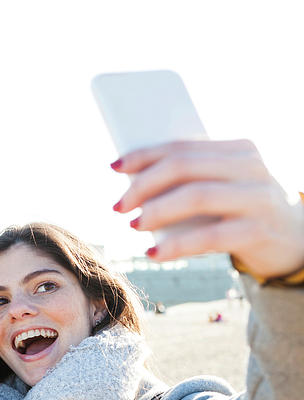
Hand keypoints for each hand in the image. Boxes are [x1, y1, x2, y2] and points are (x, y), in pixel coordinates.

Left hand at [112, 139, 303, 278]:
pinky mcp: (257, 231)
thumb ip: (194, 179)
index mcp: (239, 149)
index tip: (114, 166)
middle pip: (184, 167)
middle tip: (119, 206)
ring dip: (157, 211)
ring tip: (134, 225)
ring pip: (197, 196)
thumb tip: (134, 181)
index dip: (144, 155)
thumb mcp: (225, 187)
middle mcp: (251, 167)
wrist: (295, 241)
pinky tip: (153, 254)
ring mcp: (257, 198)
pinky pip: (209, 237)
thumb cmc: (244, 213)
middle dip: (143, 185)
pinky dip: (176, 246)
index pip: (182, 146)